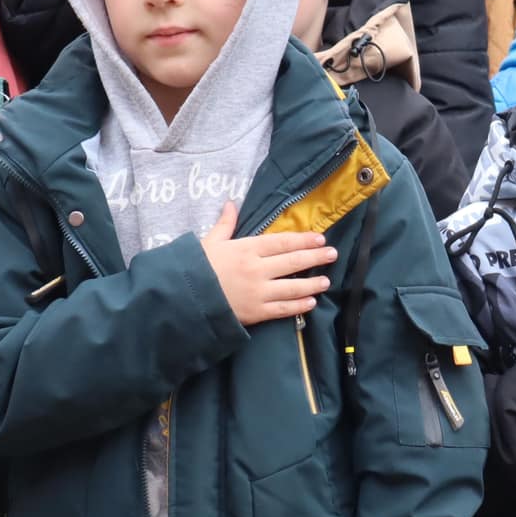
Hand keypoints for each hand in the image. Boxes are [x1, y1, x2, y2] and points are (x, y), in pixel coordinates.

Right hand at [200, 202, 338, 326]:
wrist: (183, 298)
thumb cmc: (196, 268)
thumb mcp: (210, 242)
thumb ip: (225, 224)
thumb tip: (231, 203)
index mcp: (246, 249)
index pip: (281, 242)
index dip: (303, 240)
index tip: (319, 238)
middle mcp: (257, 269)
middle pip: (292, 262)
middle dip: (315, 257)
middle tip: (332, 254)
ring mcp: (258, 292)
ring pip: (293, 287)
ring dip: (312, 283)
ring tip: (326, 280)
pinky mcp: (256, 312)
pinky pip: (283, 309)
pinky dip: (298, 306)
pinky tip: (311, 302)